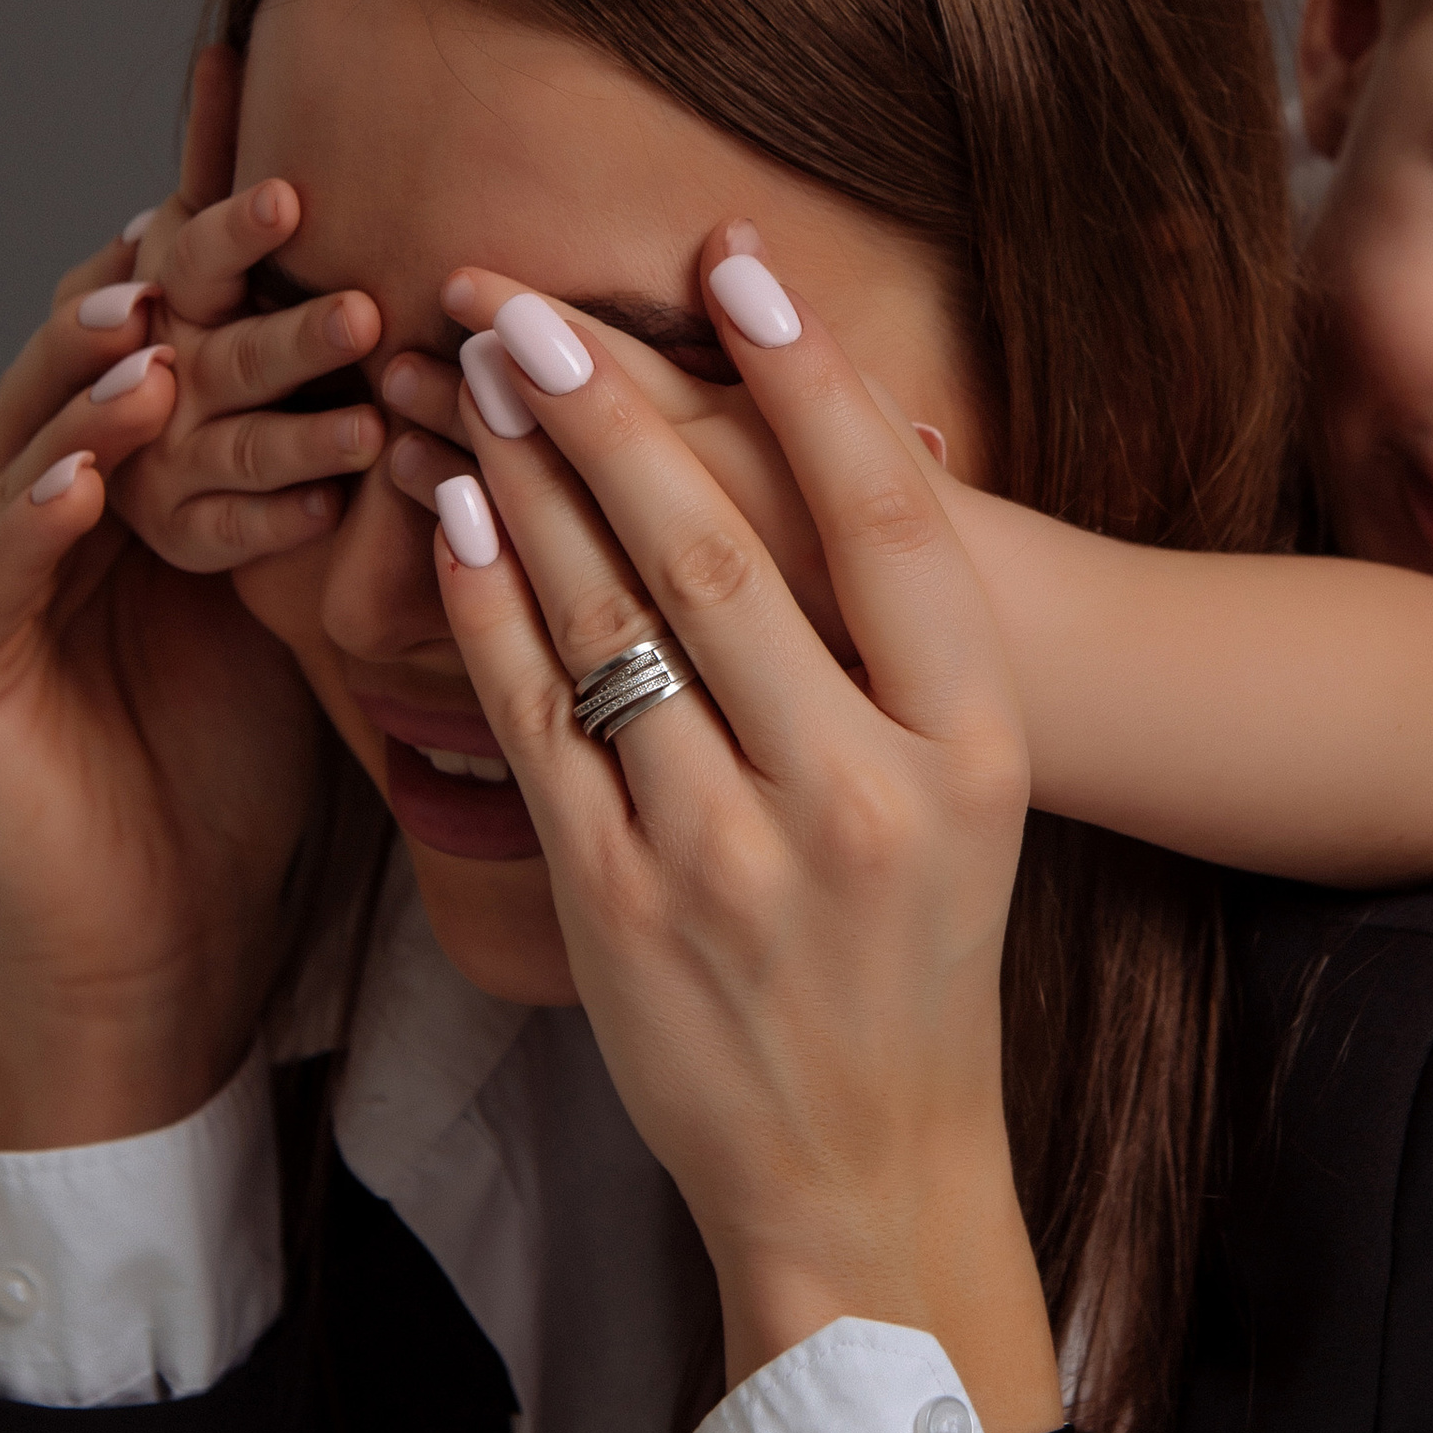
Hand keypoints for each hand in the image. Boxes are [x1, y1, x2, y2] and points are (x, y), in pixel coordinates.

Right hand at [0, 222, 321, 1148]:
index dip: (231, 245)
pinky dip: (30, 514)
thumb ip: (346, 477)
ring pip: (43, 444)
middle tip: (272, 212)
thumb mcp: (315, 593)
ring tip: (158, 337)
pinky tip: (84, 476)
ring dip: (104, 388)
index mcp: (130, 469)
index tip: (305, 162)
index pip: (181, 326)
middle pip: (114, 358)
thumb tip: (463, 362)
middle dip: (188, 285)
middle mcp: (42, 494)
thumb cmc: (254, 771)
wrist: (177, 936)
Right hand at [101, 47, 386, 571]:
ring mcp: (160, 463)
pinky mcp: (179, 534)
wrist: (105, 475)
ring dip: (302, 439)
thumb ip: (208, 164)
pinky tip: (329, 509)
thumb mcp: (189, 256)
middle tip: (362, 314)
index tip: (291, 198)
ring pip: (238, 450)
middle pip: (229, 355)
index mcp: (162, 298)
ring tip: (370, 431)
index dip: (235, 231)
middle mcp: (158, 376)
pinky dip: (276, 521)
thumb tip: (223, 49)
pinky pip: (227, 534)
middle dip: (291, 339)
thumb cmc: (179, 336)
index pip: (195, 259)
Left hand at [419, 230, 1065, 1432]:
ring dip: (533, 481)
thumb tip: (820, 428)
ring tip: (478, 375)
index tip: (737, 266)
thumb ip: (897, 638)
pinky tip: (459, 516)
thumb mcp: (966, 791)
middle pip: (725, 557)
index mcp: (973, 752)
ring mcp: (733, 861)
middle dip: (615, 413)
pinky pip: (537, 720)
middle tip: (534, 305)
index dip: (813, 383)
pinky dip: (491, 605)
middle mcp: (862, 800)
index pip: (891, 525)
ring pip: (613, 625)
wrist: (866, 1167)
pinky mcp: (619, 908)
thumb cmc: (914, 953)